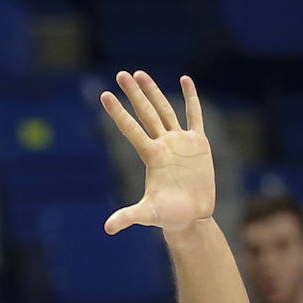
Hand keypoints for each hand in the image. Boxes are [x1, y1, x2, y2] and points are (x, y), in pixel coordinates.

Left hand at [99, 71, 215, 234]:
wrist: (192, 217)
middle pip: (145, 113)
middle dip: (134, 93)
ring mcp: (180, 142)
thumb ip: (129, 217)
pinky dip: (191, 98)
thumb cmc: (169, 216)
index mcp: (151, 156)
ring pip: (165, 110)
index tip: (104, 95)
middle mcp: (163, 144)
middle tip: (121, 73)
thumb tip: (108, 229)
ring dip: (154, 92)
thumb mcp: (148, 214)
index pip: (131, 129)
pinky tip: (185, 80)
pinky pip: (194, 116)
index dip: (118, 112)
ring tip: (140, 74)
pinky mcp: (198, 143)